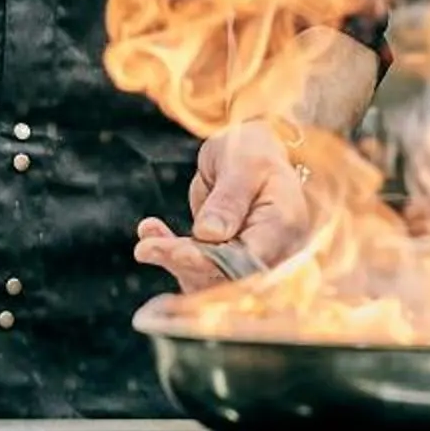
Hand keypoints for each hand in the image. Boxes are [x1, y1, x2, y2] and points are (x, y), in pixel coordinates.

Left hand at [133, 118, 313, 291]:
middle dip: (185, 263)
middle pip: (227, 275)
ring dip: (173, 261)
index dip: (214, 262)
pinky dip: (169, 253)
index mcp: (283, 225)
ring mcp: (247, 259)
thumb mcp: (243, 163)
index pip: (250, 258)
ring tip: (146, 243)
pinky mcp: (223, 260)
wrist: (250, 154)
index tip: (178, 252)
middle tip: (146, 249)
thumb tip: (210, 234)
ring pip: (208, 277)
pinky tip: (150, 232)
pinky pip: (195, 268)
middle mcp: (271, 251)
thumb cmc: (252, 153)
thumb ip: (230, 198)